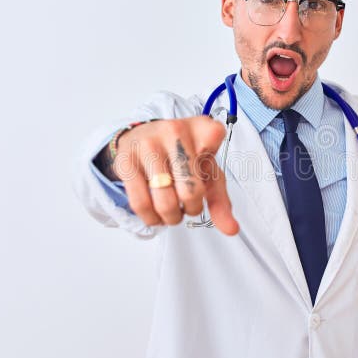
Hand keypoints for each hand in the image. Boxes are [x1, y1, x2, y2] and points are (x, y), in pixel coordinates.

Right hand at [112, 116, 239, 235]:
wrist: (143, 138)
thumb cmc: (182, 157)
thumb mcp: (206, 172)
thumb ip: (220, 200)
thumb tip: (231, 229)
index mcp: (200, 128)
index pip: (215, 138)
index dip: (213, 163)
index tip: (203, 169)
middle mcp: (174, 130)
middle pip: (191, 191)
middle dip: (192, 209)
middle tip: (188, 208)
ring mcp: (148, 145)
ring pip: (165, 201)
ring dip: (171, 218)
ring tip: (172, 213)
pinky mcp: (126, 161)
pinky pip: (141, 203)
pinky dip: (152, 218)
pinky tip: (156, 215)